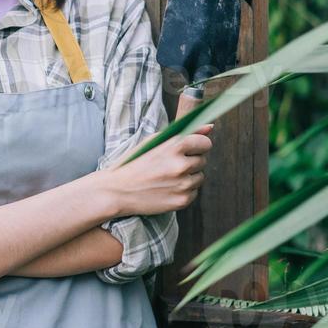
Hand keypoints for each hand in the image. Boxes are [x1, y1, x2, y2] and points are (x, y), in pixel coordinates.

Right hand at [98, 122, 213, 217]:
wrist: (117, 191)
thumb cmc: (134, 164)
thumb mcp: (153, 142)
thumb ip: (183, 133)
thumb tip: (210, 127)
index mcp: (174, 146)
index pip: (205, 143)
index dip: (197, 146)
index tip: (188, 150)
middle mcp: (181, 165)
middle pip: (202, 160)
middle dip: (190, 162)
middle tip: (169, 166)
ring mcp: (182, 184)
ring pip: (200, 177)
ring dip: (188, 177)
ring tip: (166, 178)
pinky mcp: (182, 200)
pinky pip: (194, 192)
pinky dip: (183, 191)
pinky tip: (166, 189)